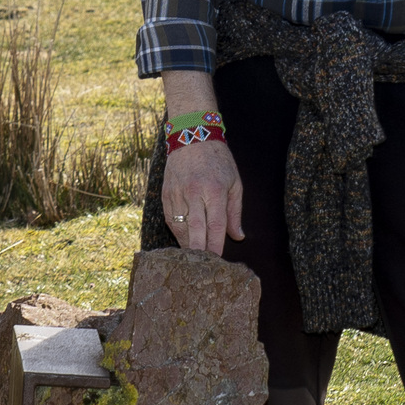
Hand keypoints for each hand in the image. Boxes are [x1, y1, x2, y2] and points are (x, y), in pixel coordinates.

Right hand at [159, 70, 242, 254]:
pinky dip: (177, 232)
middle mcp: (194, 193)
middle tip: (202, 269)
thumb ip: (235, 212)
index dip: (216, 245)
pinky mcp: (166, 193)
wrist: (192, 136)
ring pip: (180, 227)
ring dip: (187, 244)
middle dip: (199, 251)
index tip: (218, 261)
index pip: (215, 224)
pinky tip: (184, 241)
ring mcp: (177, 193)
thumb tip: (238, 237)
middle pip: (196, 230)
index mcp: (214, 190)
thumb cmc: (218, 160)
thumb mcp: (234, 183)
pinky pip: (170, 219)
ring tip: (194, 259)